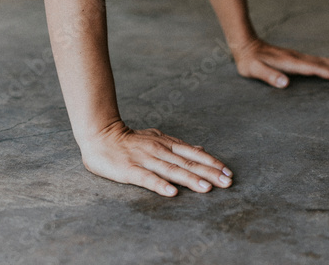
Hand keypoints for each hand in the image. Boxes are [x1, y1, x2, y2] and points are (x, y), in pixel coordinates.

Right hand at [81, 120, 232, 196]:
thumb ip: (178, 146)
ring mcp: (146, 159)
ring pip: (172, 170)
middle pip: (188, 163)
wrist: (101, 135)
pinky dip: (160, 185)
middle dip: (209, 173)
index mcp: (167, 143)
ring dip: (190, 180)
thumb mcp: (157, 138)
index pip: (194, 154)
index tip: (228, 172)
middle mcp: (160, 150)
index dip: (211, 163)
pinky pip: (147, 178)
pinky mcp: (130, 170)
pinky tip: (172, 193)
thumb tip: (200, 149)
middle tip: (227, 182)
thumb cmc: (130, 140)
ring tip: (207, 188)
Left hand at [232, 37, 328, 88]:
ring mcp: (297, 56)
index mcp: (291, 63)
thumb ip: (269, 76)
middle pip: (323, 63)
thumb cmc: (250, 61)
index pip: (315, 69)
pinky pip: (316, 60)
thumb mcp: (255, 70)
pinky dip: (328, 62)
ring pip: (321, 61)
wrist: (246, 44)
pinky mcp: (295, 57)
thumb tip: (285, 84)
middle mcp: (297, 58)